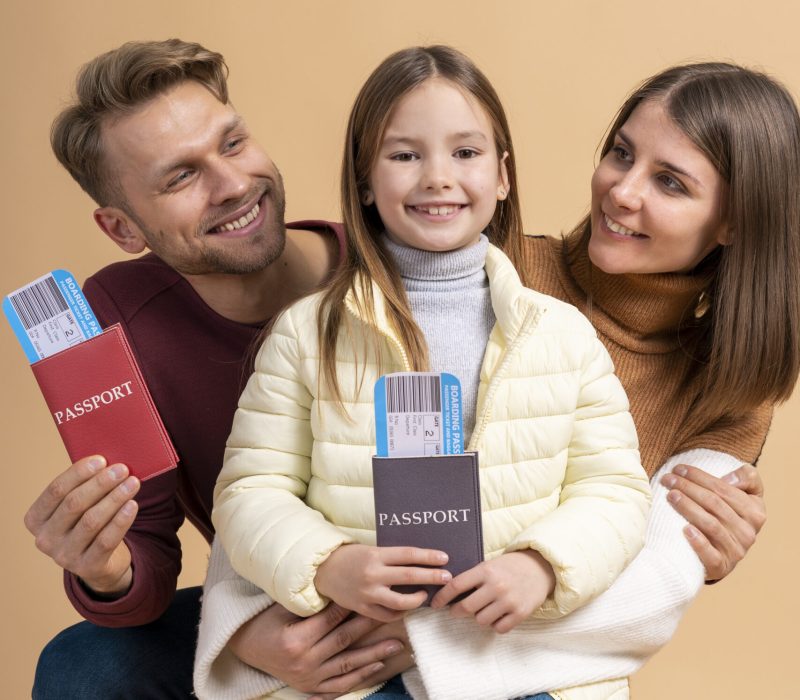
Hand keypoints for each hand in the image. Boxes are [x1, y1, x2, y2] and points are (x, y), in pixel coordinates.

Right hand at [23, 455, 139, 594]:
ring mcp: (64, 556)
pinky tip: (132, 505)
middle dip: (101, 483)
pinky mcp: (87, 568)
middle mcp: (45, 539)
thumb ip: (84, 487)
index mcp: (36, 519)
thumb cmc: (87, 522)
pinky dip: (121, 520)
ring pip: (92, 521)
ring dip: (115, 498)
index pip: (56, 490)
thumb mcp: (78, 507)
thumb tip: (107, 462)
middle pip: (74, 504)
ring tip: (133, 483)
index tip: (101, 460)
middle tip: (122, 469)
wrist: (99, 562)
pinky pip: (107, 540)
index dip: (78, 473)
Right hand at [229, 602, 405, 694]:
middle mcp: (304, 662)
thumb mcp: (283, 609)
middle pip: (345, 641)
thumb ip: (310, 603)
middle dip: (371, 627)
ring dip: (375, 654)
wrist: (246, 648)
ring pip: (348, 665)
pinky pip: (341, 684)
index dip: (353, 606)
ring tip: (397, 644)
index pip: (332, 619)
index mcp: (296, 640)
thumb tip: (341, 588)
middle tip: (395, 616)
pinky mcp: (311, 688)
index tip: (374, 595)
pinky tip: (378, 665)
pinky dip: (360, 676)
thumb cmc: (266, 622)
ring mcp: (309, 678)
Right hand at [315, 544, 450, 621]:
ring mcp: (368, 594)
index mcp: (376, 555)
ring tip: (425, 594)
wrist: (323, 570)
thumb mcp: (371, 550)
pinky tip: (407, 607)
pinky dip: (401, 612)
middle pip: (409, 576)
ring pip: (400, 602)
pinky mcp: (363, 608)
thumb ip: (392, 557)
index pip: (408, 555)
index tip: (444, 558)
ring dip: (418, 599)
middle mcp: (372, 574)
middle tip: (447, 577)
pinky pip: (388, 615)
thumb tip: (421, 561)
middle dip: (431, 577)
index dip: (428, 556)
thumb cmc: (351, 557)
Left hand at [430, 550, 555, 632]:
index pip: (456, 586)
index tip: (435, 604)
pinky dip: (495, 624)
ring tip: (484, 608)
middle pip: (466, 607)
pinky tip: (497, 614)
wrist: (540, 567)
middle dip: (457, 611)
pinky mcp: (520, 613)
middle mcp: (496, 586)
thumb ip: (472, 577)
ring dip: (479, 617)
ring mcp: (509, 601)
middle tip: (456, 610)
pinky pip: (498, 628)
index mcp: (485, 570)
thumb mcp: (489, 565)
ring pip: (481, 620)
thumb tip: (447, 592)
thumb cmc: (509, 566)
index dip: (442, 597)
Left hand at [661, 463, 765, 580]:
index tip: (678, 468)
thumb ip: (746, 477)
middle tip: (668, 479)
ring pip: (711, 524)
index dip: (700, 476)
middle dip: (688, 487)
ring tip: (670, 496)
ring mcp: (736, 551)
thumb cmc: (726, 516)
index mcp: (755, 512)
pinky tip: (685, 529)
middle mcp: (748, 532)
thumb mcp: (744, 494)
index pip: (724, 489)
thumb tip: (729, 479)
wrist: (721, 554)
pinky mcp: (721, 567)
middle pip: (714, 504)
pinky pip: (711, 555)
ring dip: (688, 507)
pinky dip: (698, 542)